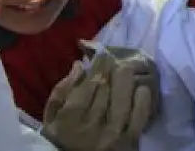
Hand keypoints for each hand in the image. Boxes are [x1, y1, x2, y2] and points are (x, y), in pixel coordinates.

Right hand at [43, 49, 157, 149]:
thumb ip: (61, 92)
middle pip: (104, 93)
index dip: (96, 68)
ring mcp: (112, 135)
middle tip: (114, 59)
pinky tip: (141, 88)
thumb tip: (79, 65)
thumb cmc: (63, 137)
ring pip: (122, 102)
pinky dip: (142, 102)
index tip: (102, 55)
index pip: (85, 88)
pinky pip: (139, 117)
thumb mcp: (52, 119)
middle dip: (110, 71)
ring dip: (125, 82)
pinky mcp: (130, 140)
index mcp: (69, 122)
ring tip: (125, 68)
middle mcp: (91, 128)